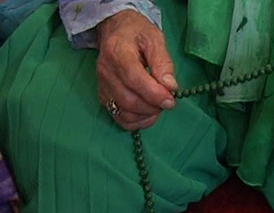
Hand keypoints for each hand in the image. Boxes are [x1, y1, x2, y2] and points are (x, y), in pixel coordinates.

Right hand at [96, 10, 176, 129]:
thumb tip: (170, 87)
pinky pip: (119, 117)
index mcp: (117, 52)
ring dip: (146, 115)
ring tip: (158, 105)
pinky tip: (148, 113)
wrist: (114, 29)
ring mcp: (102, 86)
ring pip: (123, 112)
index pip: (134, 80)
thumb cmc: (136, 32)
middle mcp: (106, 71)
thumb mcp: (154, 38)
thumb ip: (163, 62)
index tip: (170, 100)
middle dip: (153, 107)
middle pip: (128, 100)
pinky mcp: (103, 96)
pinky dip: (136, 121)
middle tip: (167, 101)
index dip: (154, 94)